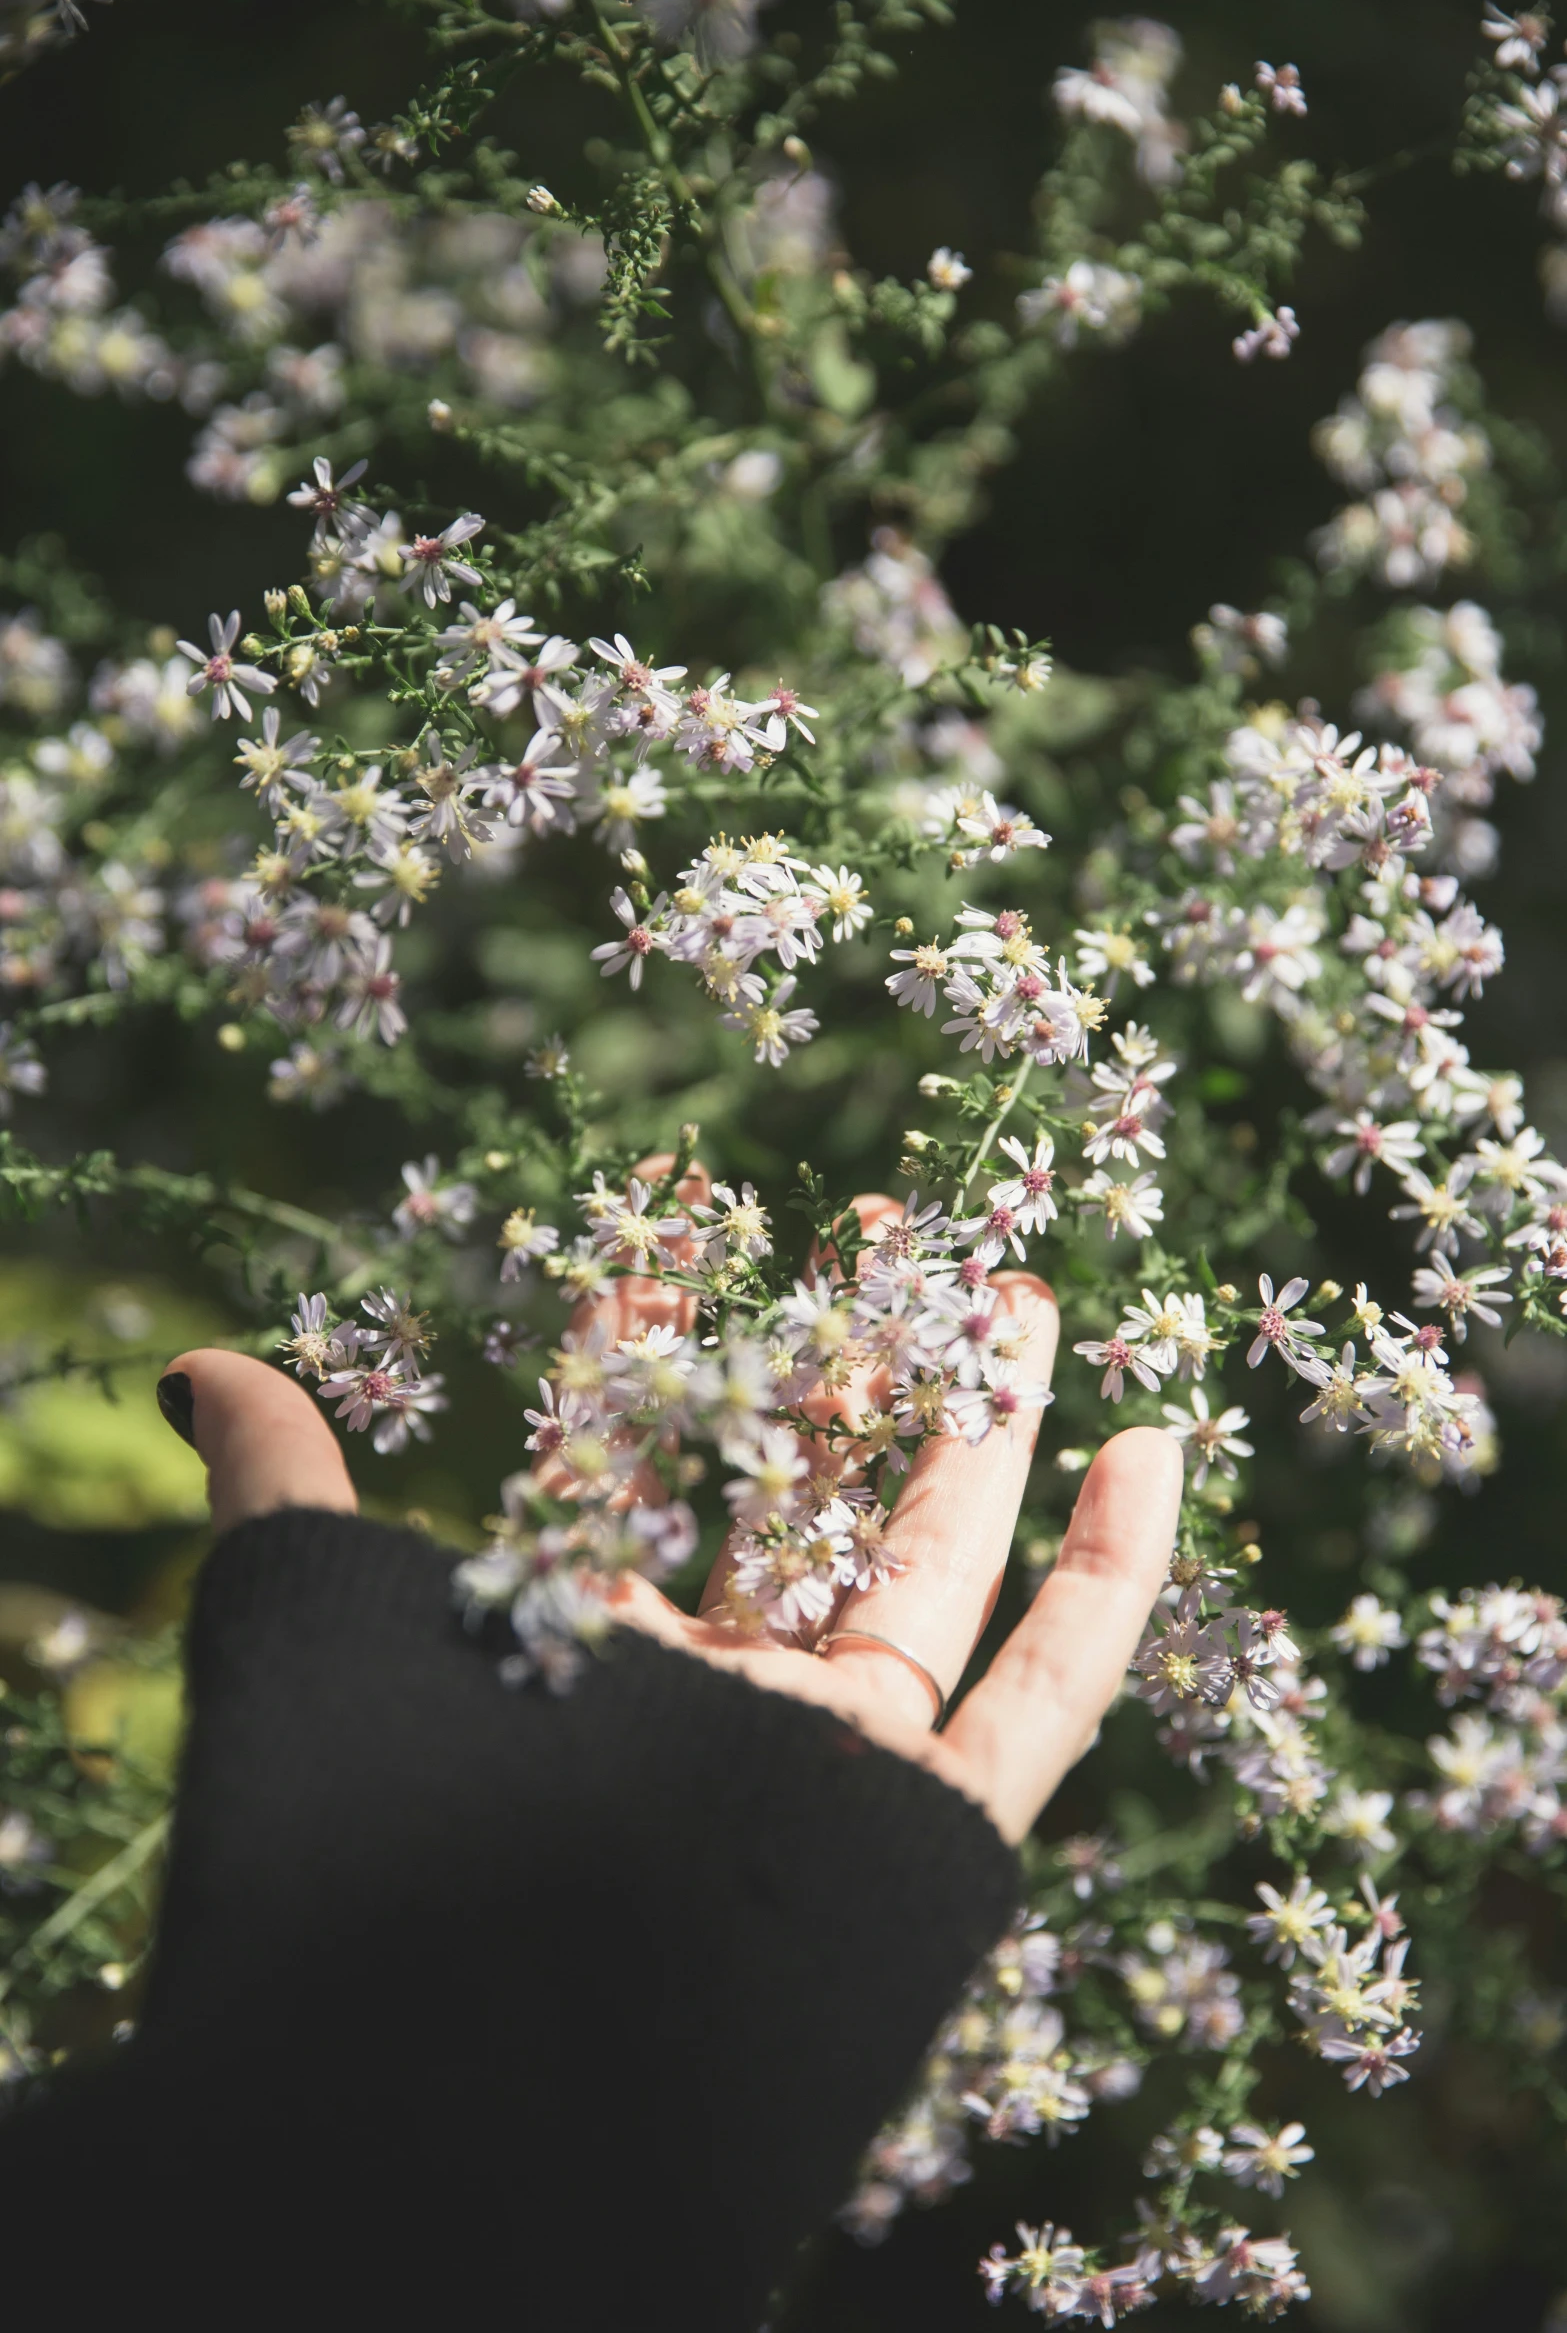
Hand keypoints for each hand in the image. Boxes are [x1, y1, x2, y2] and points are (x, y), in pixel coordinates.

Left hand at [159, 1173, 1180, 1847]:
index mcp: (580, 1661)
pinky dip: (1112, 1583)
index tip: (685, 1209)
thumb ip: (288, 1494)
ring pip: (931, 1568)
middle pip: (802, 1500)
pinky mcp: (931, 1836)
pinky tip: (1155, 1451)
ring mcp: (827, 1769)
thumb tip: (193, 1363)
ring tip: (1020, 1289)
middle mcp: (708, 1711)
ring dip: (987, 1429)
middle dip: (855, 1361)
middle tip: (897, 1227)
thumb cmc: (413, 1852)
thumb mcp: (338, 1634)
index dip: (655, 1333)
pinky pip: (1047, 1698)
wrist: (503, 2092)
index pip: (626, 1458)